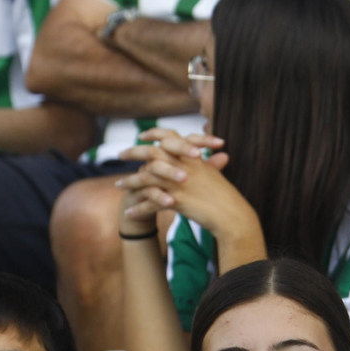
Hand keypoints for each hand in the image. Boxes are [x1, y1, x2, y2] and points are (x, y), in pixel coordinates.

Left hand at [117, 129, 258, 245]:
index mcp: (191, 156)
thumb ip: (206, 165)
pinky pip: (150, 203)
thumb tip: (202, 160)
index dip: (153, 134)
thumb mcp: (214, 175)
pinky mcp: (175, 201)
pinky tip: (129, 213)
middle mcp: (182, 166)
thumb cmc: (226, 197)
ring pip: (145, 178)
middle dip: (133, 152)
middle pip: (150, 153)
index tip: (141, 135)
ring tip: (117, 185)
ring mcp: (178, 183)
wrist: (232, 215)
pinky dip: (139, 209)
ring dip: (129, 182)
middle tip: (120, 154)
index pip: (169, 137)